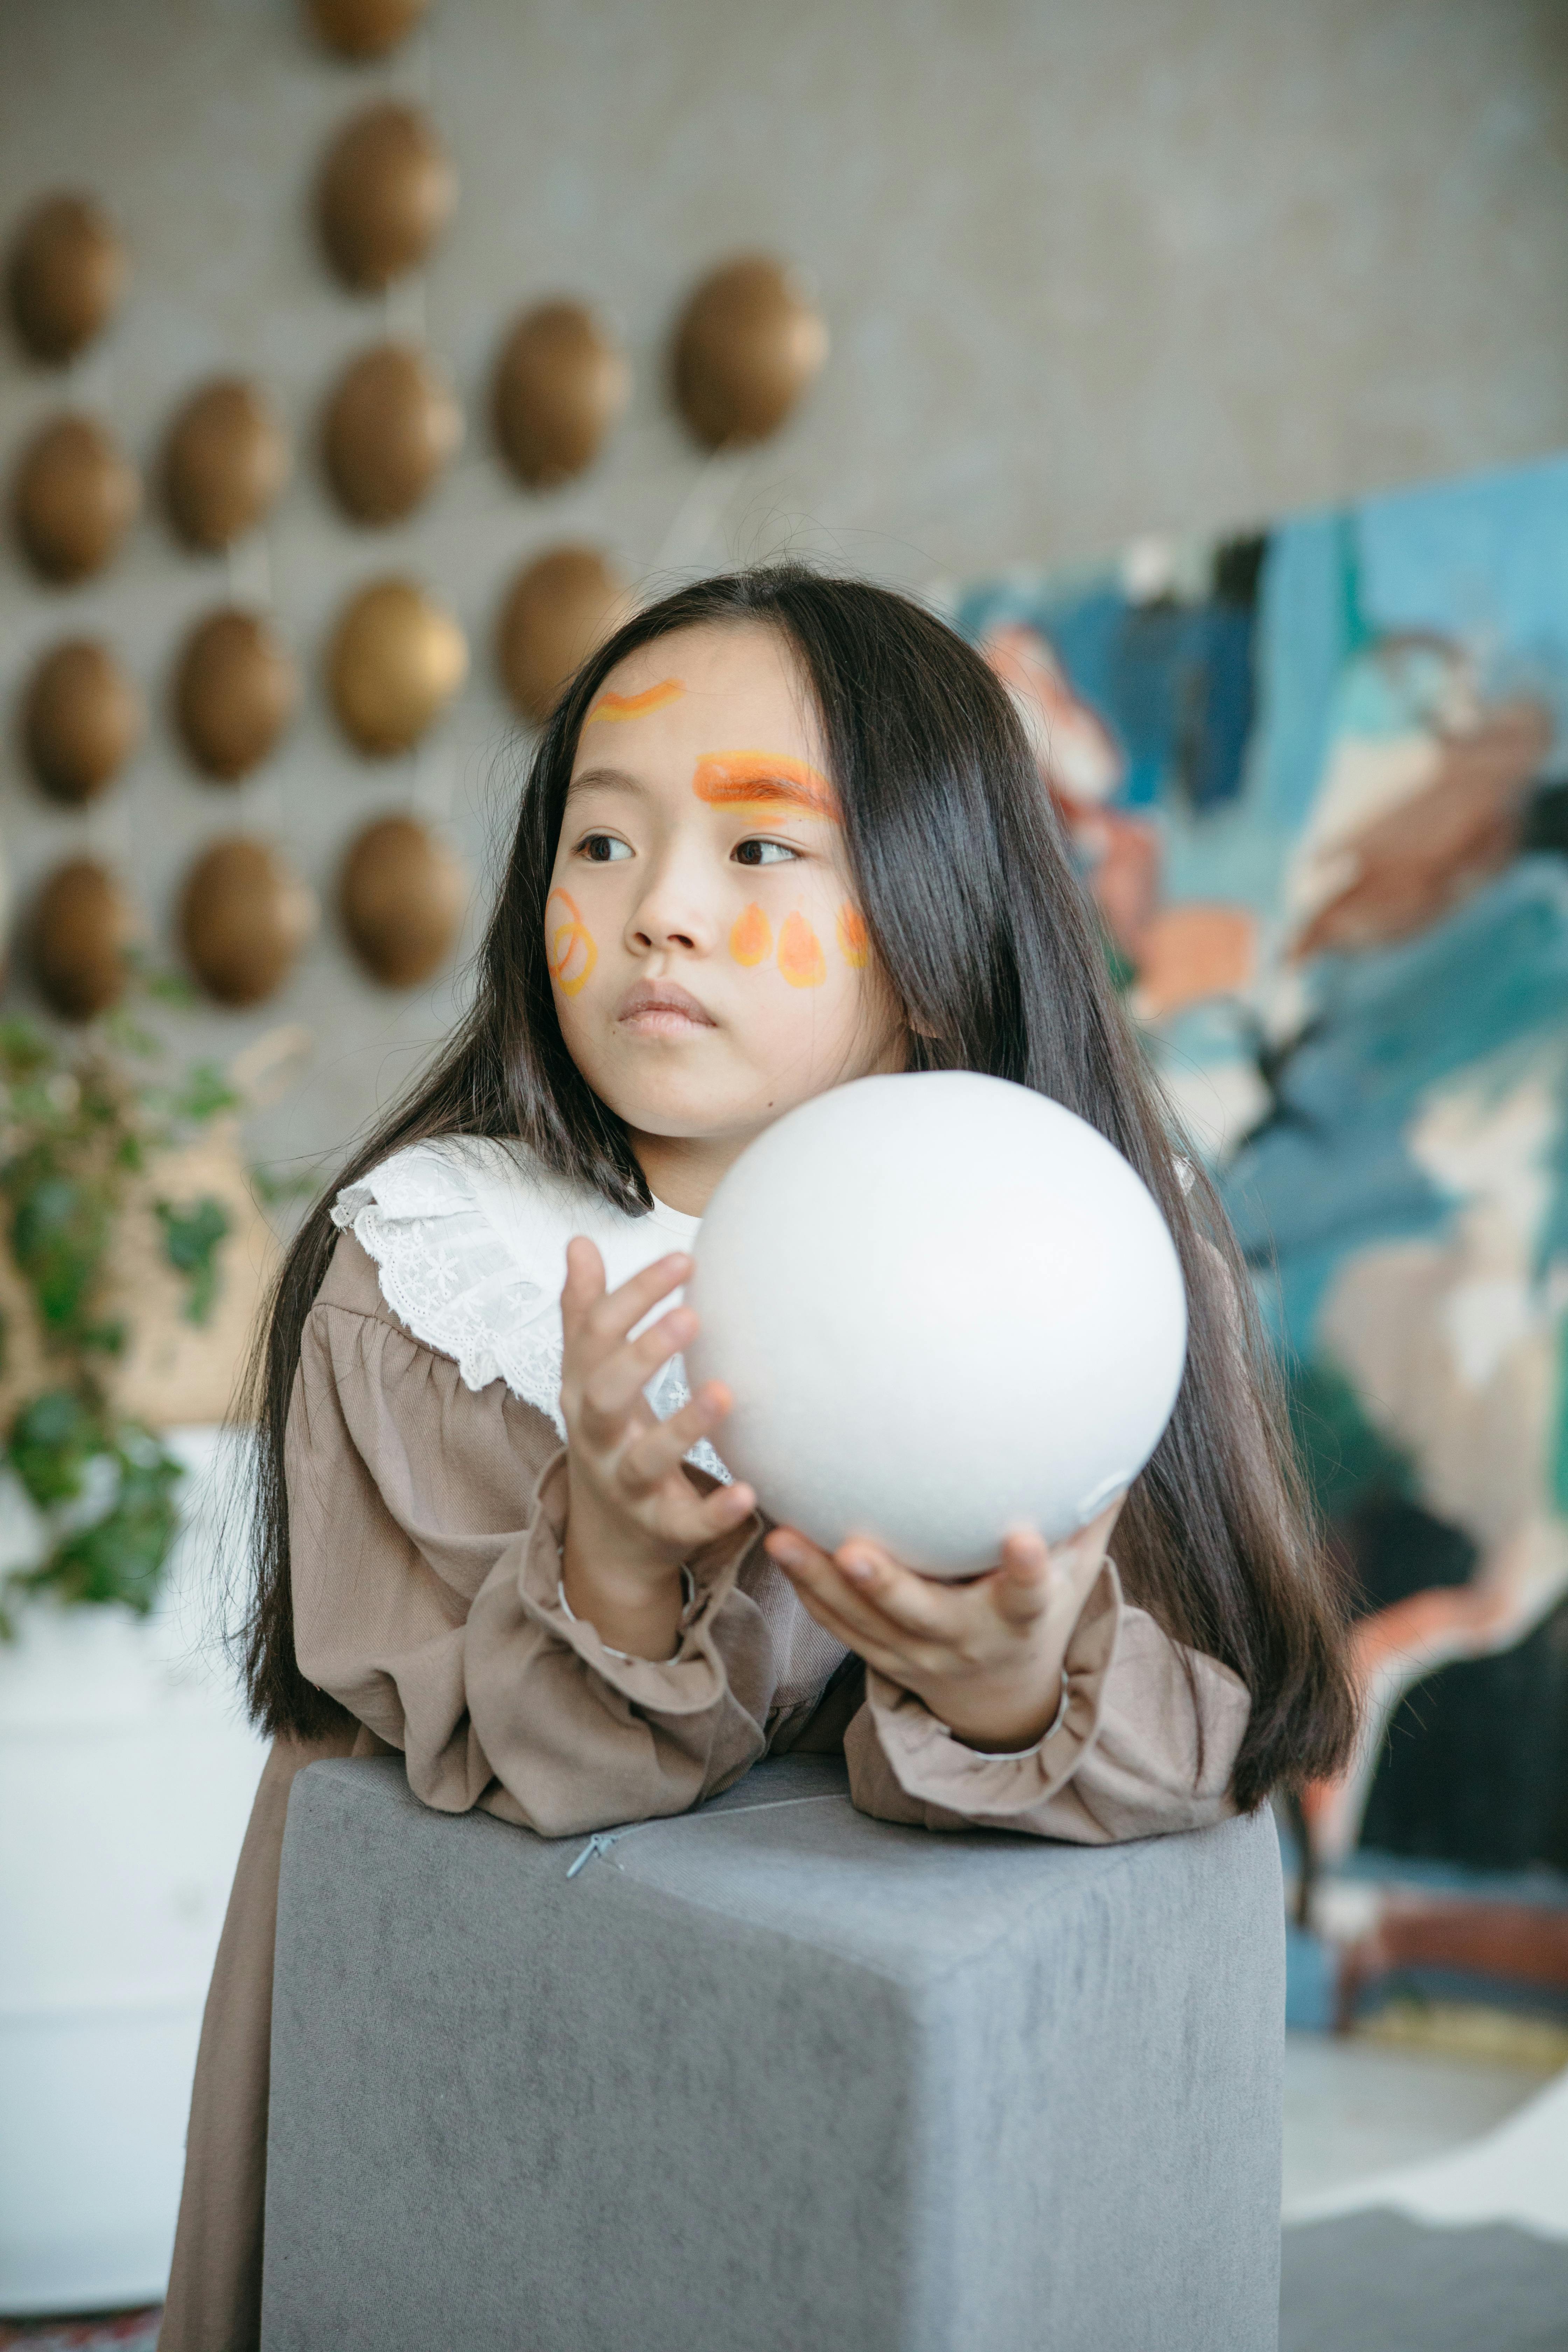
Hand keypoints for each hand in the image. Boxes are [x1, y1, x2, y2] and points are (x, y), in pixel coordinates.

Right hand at [558, 1239, 754, 1658]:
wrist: (608, 1537)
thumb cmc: (609, 1435)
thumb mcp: (590, 1376)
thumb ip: (586, 1312)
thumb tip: (578, 1242)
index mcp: (583, 1391)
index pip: (596, 1335)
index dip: (634, 1295)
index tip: (685, 1258)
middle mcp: (598, 1437)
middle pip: (604, 1394)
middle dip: (643, 1355)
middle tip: (691, 1316)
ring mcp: (627, 1485)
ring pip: (646, 1459)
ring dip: (683, 1427)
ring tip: (724, 1392)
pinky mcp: (662, 1526)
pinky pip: (687, 1522)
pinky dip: (715, 1512)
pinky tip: (749, 1492)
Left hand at [764, 1494, 1124, 1751]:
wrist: (1004, 1693)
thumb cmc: (1045, 1607)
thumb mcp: (1077, 1569)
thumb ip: (1089, 1510)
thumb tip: (1115, 1433)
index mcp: (1021, 1618)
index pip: (1029, 1595)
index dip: (1028, 1570)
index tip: (1024, 1538)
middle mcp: (967, 1639)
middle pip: (924, 1616)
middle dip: (888, 1587)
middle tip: (855, 1552)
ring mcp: (918, 1654)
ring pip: (864, 1624)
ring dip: (821, 1583)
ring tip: (781, 1539)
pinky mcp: (882, 1658)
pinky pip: (840, 1628)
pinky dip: (808, 1593)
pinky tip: (778, 1548)